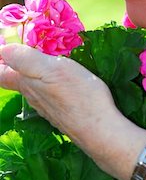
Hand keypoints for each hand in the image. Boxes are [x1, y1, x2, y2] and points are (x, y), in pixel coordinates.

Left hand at [0, 43, 118, 149]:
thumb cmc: (80, 96)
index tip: (6, 50)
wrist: (101, 130)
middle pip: (18, 82)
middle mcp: (34, 98)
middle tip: (28, 49)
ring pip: (35, 90)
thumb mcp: (53, 69)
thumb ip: (26, 59)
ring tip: (46, 62)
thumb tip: (2, 51)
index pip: (2, 75)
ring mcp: (49, 109)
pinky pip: (51, 97)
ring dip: (35, 76)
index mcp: (28, 84)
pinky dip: (51, 86)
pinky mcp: (64, 115)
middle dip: (17, 66)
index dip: (1, 63)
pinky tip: (64, 82)